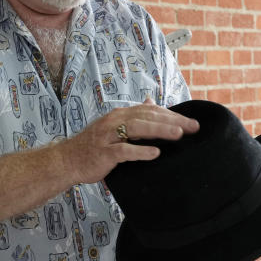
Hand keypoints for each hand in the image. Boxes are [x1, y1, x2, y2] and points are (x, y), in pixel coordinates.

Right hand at [60, 98, 198, 184]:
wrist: (67, 160)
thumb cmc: (93, 145)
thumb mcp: (114, 126)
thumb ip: (134, 115)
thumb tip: (151, 100)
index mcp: (120, 114)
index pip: (150, 110)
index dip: (171, 115)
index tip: (191, 122)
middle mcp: (115, 121)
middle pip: (147, 116)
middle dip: (172, 121)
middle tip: (193, 127)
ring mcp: (108, 136)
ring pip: (137, 129)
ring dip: (159, 130)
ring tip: (179, 135)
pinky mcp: (104, 153)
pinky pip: (124, 151)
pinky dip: (140, 151)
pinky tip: (155, 153)